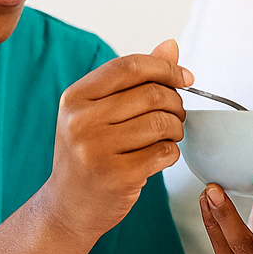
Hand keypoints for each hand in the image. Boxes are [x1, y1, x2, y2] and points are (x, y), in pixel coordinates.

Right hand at [45, 40, 192, 242]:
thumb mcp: (99, 113)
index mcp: (75, 98)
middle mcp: (81, 121)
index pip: (129, 67)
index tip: (185, 78)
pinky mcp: (117, 176)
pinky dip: (171, 152)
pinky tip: (159, 157)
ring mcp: (96, 150)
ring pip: (161, 123)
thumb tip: (171, 46)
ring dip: (175, 129)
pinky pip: (164, 152)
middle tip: (175, 116)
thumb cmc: (88, 155)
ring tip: (168, 136)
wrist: (67, 207)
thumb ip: (134, 80)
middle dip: (175, 103)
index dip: (165, 68)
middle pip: (151, 94)